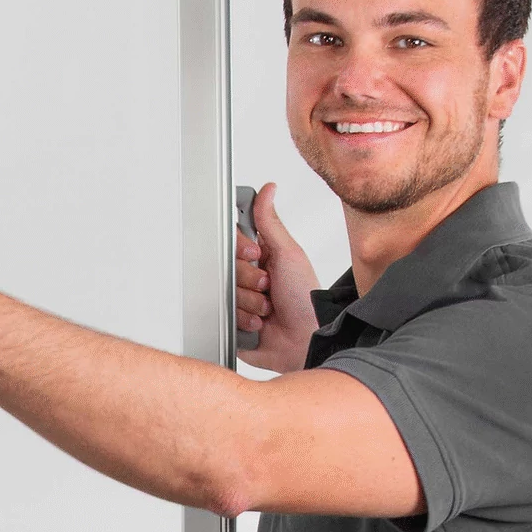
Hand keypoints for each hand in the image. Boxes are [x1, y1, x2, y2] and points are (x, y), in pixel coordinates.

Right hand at [235, 182, 318, 372]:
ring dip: (249, 303)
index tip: (256, 255)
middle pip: (226, 268)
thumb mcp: (289, 254)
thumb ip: (271, 223)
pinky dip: (243, 321)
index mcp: (261, 257)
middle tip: (268, 286)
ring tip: (267, 309)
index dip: (242, 249)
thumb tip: (268, 191)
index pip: (233, 242)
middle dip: (249, 280)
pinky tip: (260, 323)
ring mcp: (242, 301)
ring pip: (225, 293)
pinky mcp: (235, 322)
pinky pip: (224, 315)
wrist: (307, 340)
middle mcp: (250, 278)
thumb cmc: (306, 299)